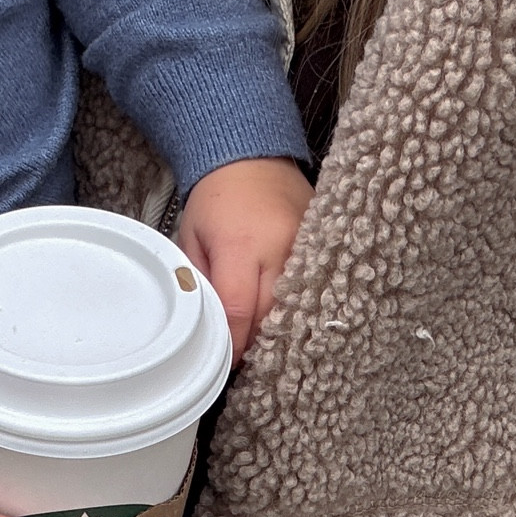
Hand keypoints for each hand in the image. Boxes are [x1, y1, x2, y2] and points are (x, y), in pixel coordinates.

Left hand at [176, 156, 313, 361]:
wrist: (251, 156)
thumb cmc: (215, 199)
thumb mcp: (191, 238)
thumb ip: (201, 282)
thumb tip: (210, 327)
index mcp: (240, 246)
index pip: (239, 311)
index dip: (233, 342)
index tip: (227, 360)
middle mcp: (279, 247)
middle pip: (272, 315)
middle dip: (257, 340)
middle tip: (246, 355)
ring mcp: (308, 245)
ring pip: (298, 305)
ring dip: (281, 326)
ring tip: (267, 341)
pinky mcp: (324, 242)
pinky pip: (315, 285)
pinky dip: (302, 304)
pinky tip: (291, 315)